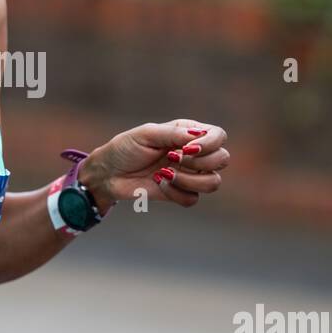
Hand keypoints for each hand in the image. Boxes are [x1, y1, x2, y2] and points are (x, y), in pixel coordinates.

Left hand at [78, 119, 229, 210]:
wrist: (109, 174)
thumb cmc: (125, 148)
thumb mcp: (146, 134)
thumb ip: (172, 133)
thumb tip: (197, 136)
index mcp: (188, 134)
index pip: (219, 135)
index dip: (210, 143)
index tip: (186, 148)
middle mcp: (194, 154)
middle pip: (222, 159)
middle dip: (201, 161)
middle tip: (173, 158)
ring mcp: (189, 175)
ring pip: (213, 182)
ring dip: (190, 180)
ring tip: (165, 173)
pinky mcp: (180, 193)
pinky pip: (193, 199)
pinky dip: (176, 192)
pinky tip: (158, 183)